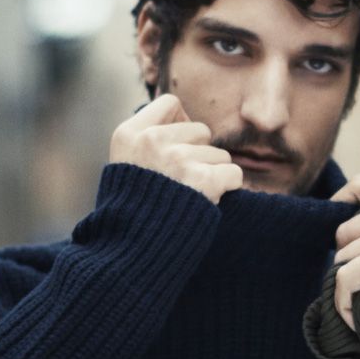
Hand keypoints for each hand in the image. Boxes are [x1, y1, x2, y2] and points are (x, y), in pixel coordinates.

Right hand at [109, 94, 242, 204]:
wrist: (132, 254)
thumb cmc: (133, 215)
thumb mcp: (126, 169)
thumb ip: (147, 143)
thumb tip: (182, 121)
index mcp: (128, 134)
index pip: (170, 104)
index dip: (180, 124)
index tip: (177, 146)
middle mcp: (152, 140)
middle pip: (201, 130)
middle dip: (199, 153)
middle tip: (184, 182)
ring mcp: (176, 158)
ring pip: (219, 154)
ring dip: (212, 175)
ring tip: (190, 197)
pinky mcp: (201, 178)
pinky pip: (233, 173)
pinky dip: (227, 189)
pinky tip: (209, 202)